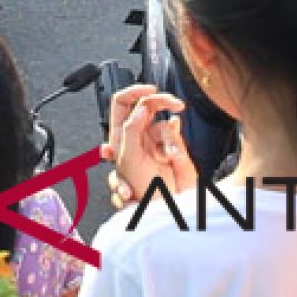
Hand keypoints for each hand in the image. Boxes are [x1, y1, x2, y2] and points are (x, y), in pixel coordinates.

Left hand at [103, 84, 196, 205]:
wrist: (165, 207)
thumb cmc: (141, 188)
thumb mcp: (129, 157)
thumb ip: (131, 129)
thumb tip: (141, 107)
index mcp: (120, 135)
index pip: (121, 102)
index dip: (134, 91)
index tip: (151, 89)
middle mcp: (136, 135)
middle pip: (147, 105)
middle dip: (162, 103)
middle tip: (175, 104)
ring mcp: (154, 141)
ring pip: (164, 123)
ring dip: (170, 137)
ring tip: (171, 157)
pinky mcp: (170, 147)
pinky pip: (175, 134)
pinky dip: (177, 144)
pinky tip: (175, 158)